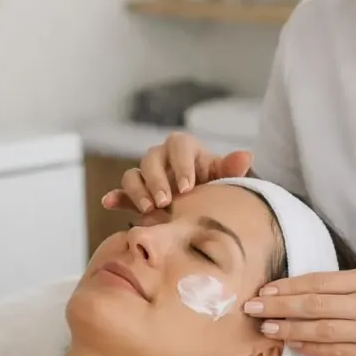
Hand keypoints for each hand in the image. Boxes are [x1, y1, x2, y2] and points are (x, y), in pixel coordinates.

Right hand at [100, 131, 252, 212]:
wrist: (204, 201)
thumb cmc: (213, 184)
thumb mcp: (224, 178)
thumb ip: (231, 169)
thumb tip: (246, 156)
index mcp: (184, 148)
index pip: (178, 146)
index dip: (181, 165)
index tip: (187, 187)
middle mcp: (161, 157)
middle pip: (151, 159)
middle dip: (156, 180)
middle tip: (165, 202)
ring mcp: (146, 175)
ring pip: (133, 174)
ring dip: (137, 191)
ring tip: (149, 210)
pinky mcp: (136, 193)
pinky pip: (121, 192)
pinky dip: (115, 197)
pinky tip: (109, 203)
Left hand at [242, 267, 355, 355]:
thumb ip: (345, 287)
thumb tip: (301, 291)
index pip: (319, 282)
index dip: (289, 286)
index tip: (265, 288)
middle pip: (314, 305)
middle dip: (279, 306)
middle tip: (252, 306)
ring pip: (320, 330)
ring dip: (289, 329)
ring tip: (265, 327)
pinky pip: (334, 352)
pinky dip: (309, 348)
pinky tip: (291, 344)